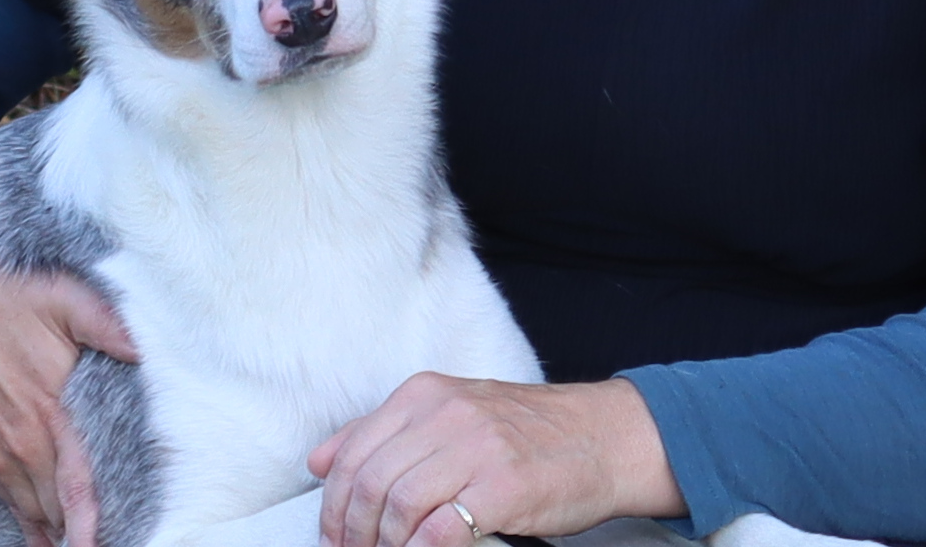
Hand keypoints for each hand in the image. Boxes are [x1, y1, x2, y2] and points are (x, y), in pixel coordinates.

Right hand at [0, 235, 141, 546]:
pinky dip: (24, 518)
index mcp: (46, 409)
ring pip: (30, 506)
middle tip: (104, 539)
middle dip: (80, 529)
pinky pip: (4, 495)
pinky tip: (41, 534)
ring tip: (77, 545)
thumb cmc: (1, 294)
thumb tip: (144, 348)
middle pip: (56, 505)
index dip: (90, 521)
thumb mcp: (61, 297)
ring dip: (54, 528)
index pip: (76, 481)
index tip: (100, 543)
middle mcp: (19, 438)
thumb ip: (106, 326)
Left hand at [308, 374, 682, 546]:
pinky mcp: (503, 487)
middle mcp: (447, 413)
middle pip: (369, 482)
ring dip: (384, 545)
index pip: (352, 452)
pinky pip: (439, 532)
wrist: (604, 437)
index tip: (334, 533)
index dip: (333, 504)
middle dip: (352, 532)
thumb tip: (320, 462)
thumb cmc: (529, 432)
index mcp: (426, 393)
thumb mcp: (453, 412)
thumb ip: (385, 432)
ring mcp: (477, 448)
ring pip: (397, 506)